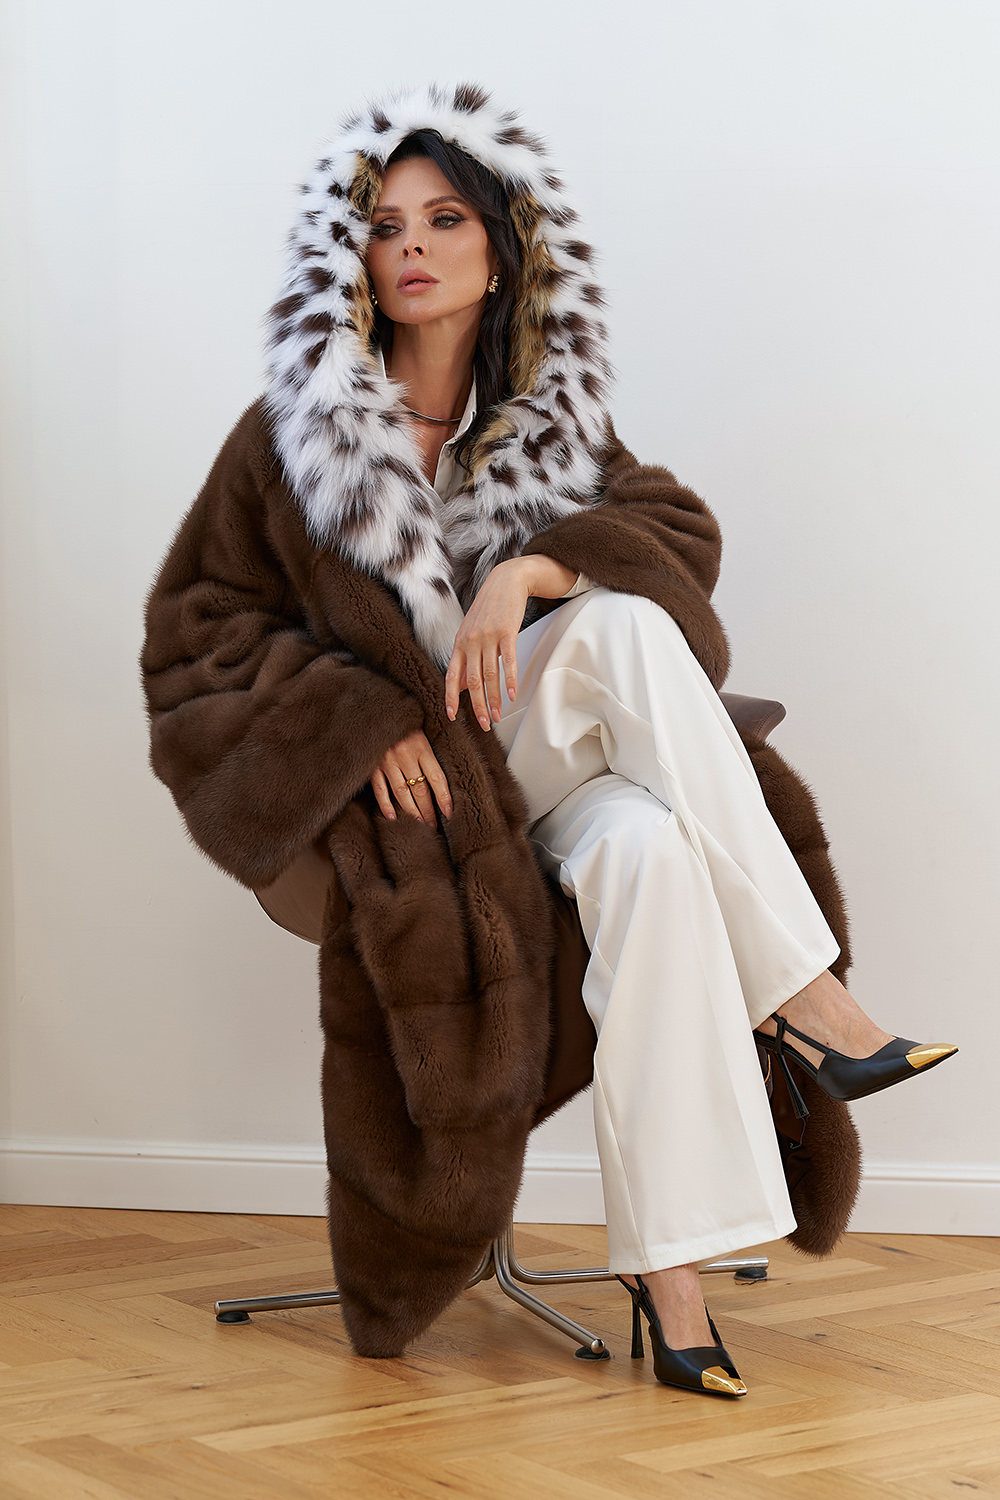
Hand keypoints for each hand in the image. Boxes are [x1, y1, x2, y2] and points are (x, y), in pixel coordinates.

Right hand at [371, 730, 451, 823]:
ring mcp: (387, 761)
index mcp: (421, 746)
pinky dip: (385, 804)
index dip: (444, 797)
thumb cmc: (405, 721)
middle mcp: (405, 755)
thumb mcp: (422, 729)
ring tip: (419, 825)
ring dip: (411, 812)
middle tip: (434, 827)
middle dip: (428, 811)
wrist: (377, 707)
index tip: (450, 813)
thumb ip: (430, 750)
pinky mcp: (372, 764)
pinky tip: (393, 817)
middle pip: (420, 789)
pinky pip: (379, 789)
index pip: (436, 777)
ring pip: (401, 793)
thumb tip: (443, 777)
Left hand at [445, 555, 576, 728]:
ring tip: (499, 715)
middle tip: (484, 724)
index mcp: (459, 643)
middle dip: (478, 706)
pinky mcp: (507, 632)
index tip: (452, 717)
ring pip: (490, 675)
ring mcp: (488, 636)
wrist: (505, 581)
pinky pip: (508, 661)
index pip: (451, 675)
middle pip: (473, 681)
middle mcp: (470, 641)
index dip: (450, 697)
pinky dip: (510, 680)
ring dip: (494, 699)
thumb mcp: (470, 632)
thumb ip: (465, 658)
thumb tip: (461, 685)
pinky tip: (512, 694)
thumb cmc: (488, 608)